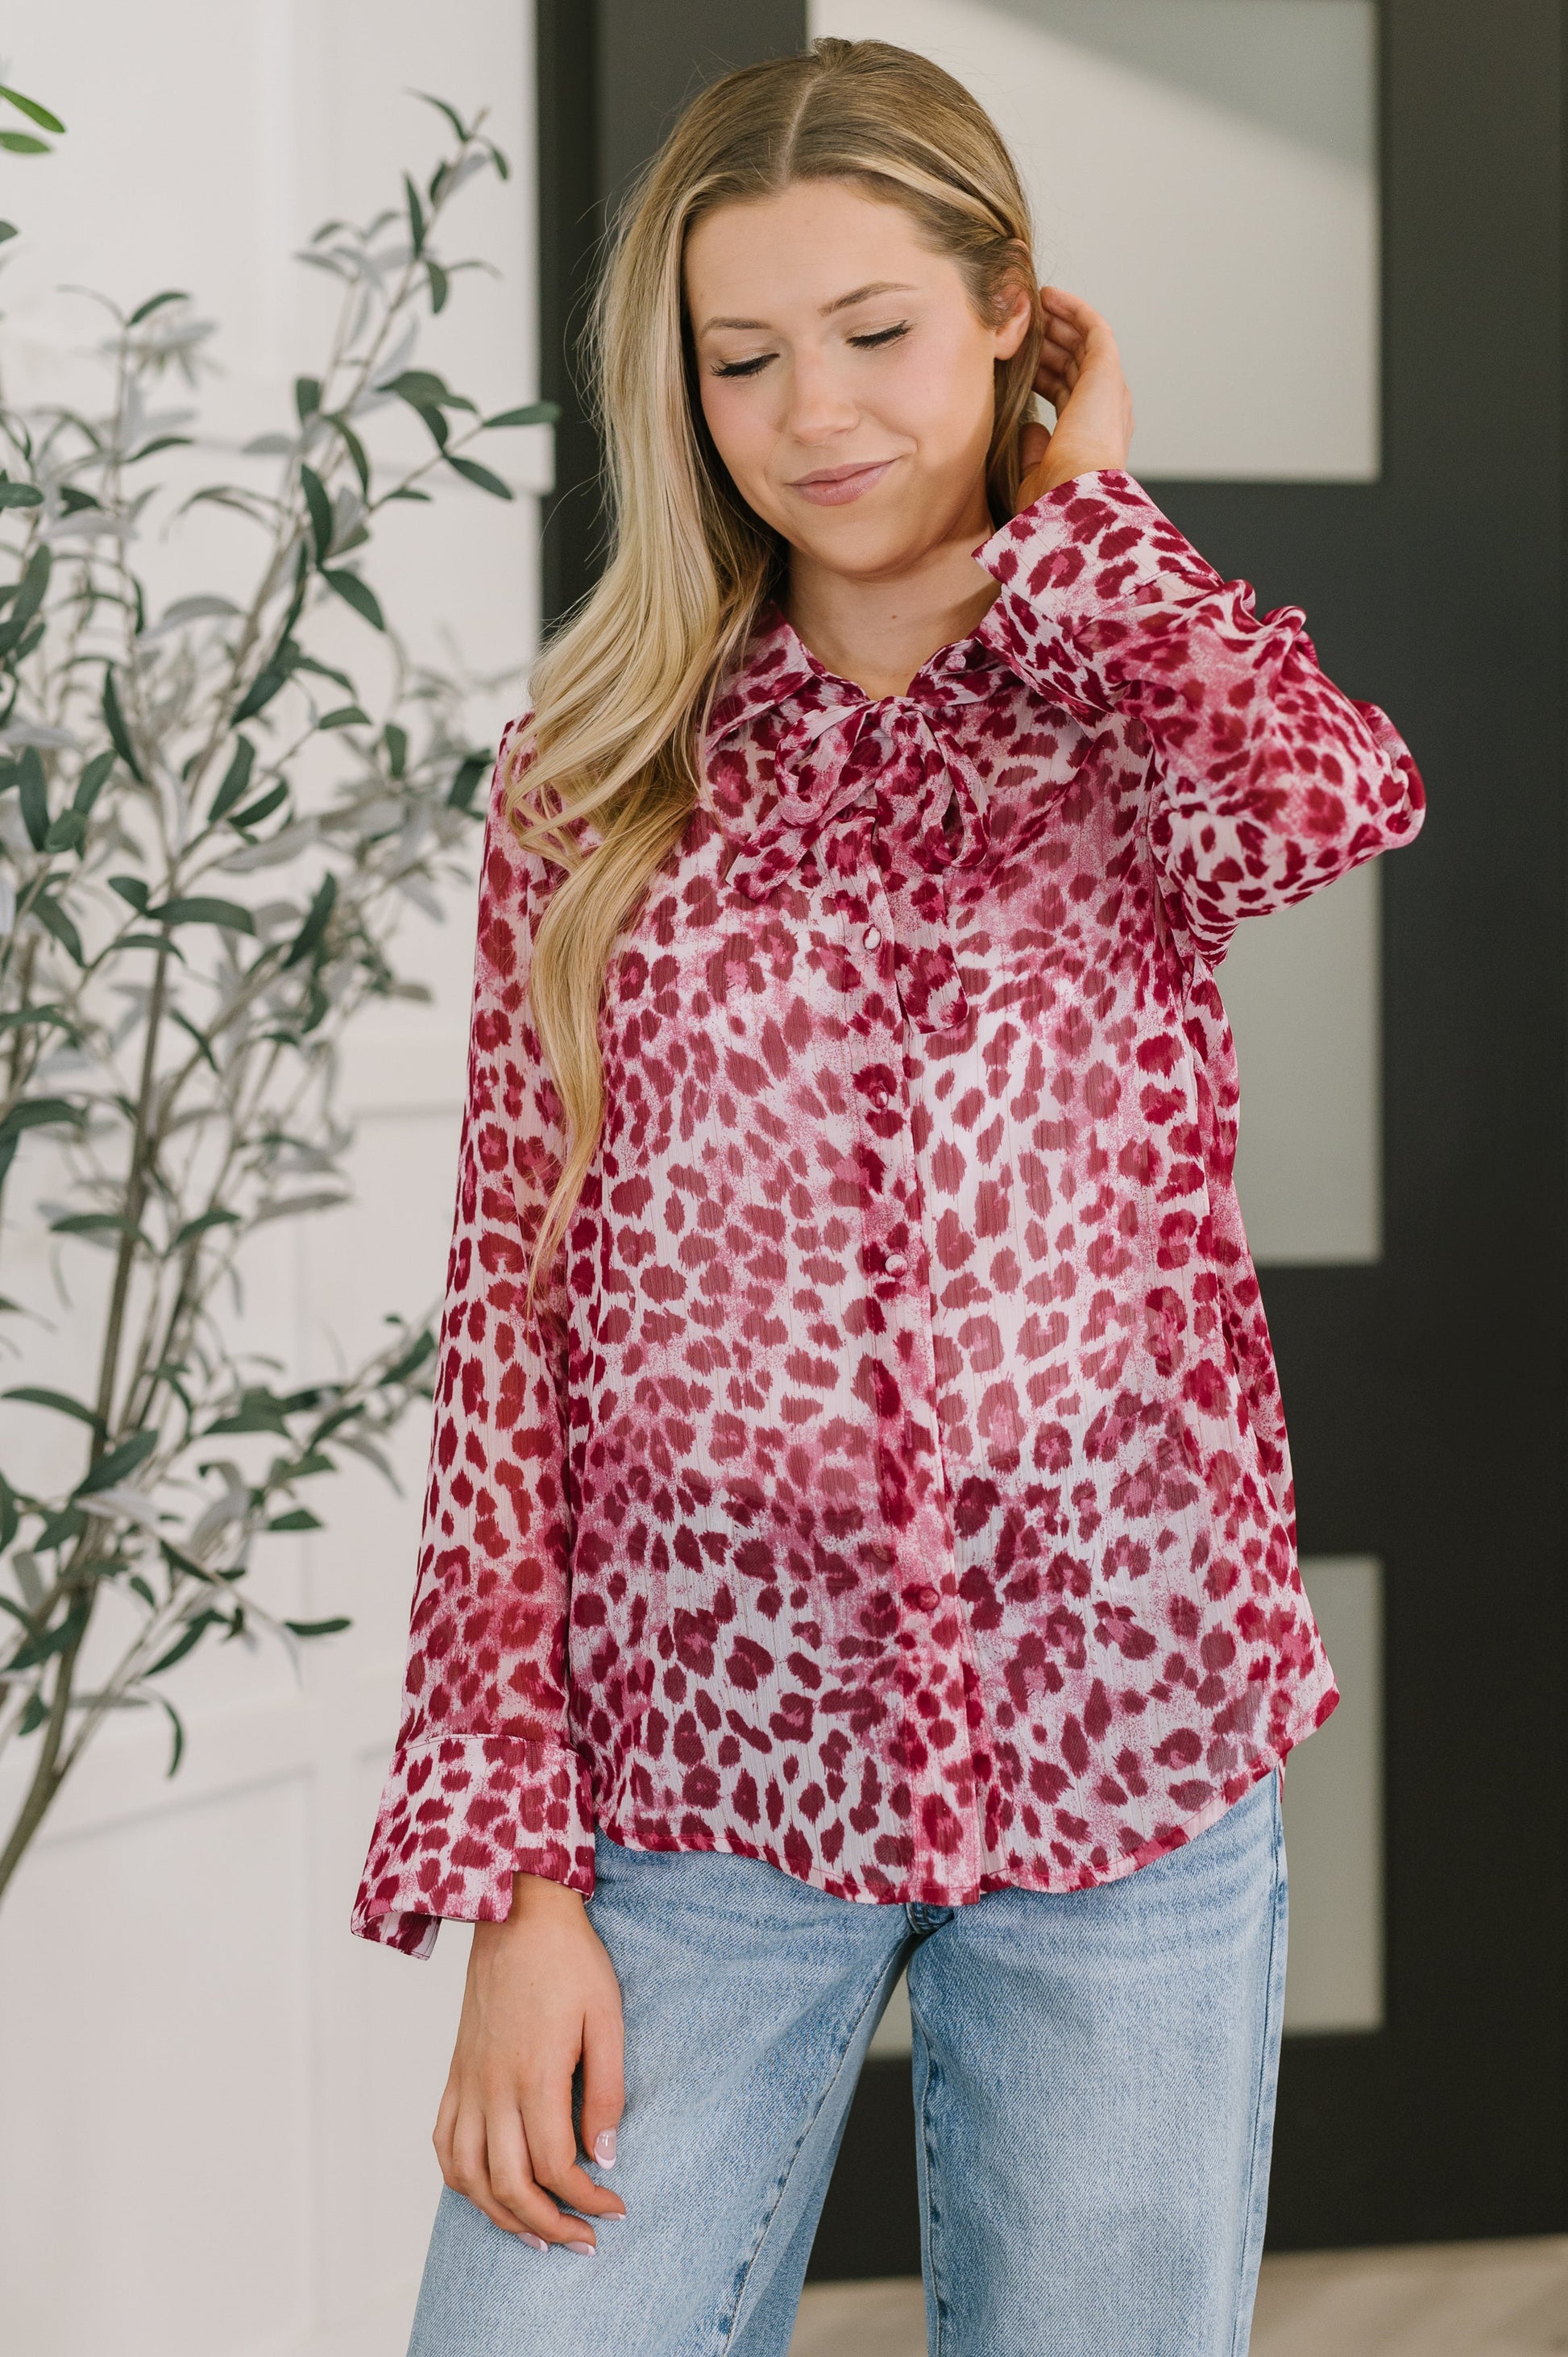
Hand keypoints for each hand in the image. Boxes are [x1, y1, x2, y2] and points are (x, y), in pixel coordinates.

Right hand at [434, 1870, 627, 2251]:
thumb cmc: (570, 1960)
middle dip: (548, 2226)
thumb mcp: (606, 2016)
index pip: (555, 2167)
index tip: (615, 2209)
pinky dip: (463, 2182)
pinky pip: (445, 2144)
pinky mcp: (455, 2074)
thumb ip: (607, 2090)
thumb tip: (606, 2157)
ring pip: (468, 2176)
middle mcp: (493, 2087)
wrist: (515, 1911)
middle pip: (509, 2186)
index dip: (586, 2200)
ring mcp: (467, 2082)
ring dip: (503, 2216)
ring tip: (539, 2233)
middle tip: (583, 2240)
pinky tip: (490, 2192)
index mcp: (535, 2073)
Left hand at [1015, 286, 1134, 509]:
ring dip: (1059, 322)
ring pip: (1084, 344)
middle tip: (1023, 326)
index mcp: (1092, 436)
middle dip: (1050, 343)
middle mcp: (1106, 410)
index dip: (1043, 374)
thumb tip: (1029, 428)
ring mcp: (1109, 389)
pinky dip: (1074, 310)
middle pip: (1076, 366)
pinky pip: (1093, 328)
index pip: (1066, 393)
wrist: (1075, 493)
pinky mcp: (1107, 370)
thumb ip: (1035, 449)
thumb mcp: (1037, 472)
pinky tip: (1049, 296)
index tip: (1019, 361)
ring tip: (1033, 304)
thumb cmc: (1055, 499)